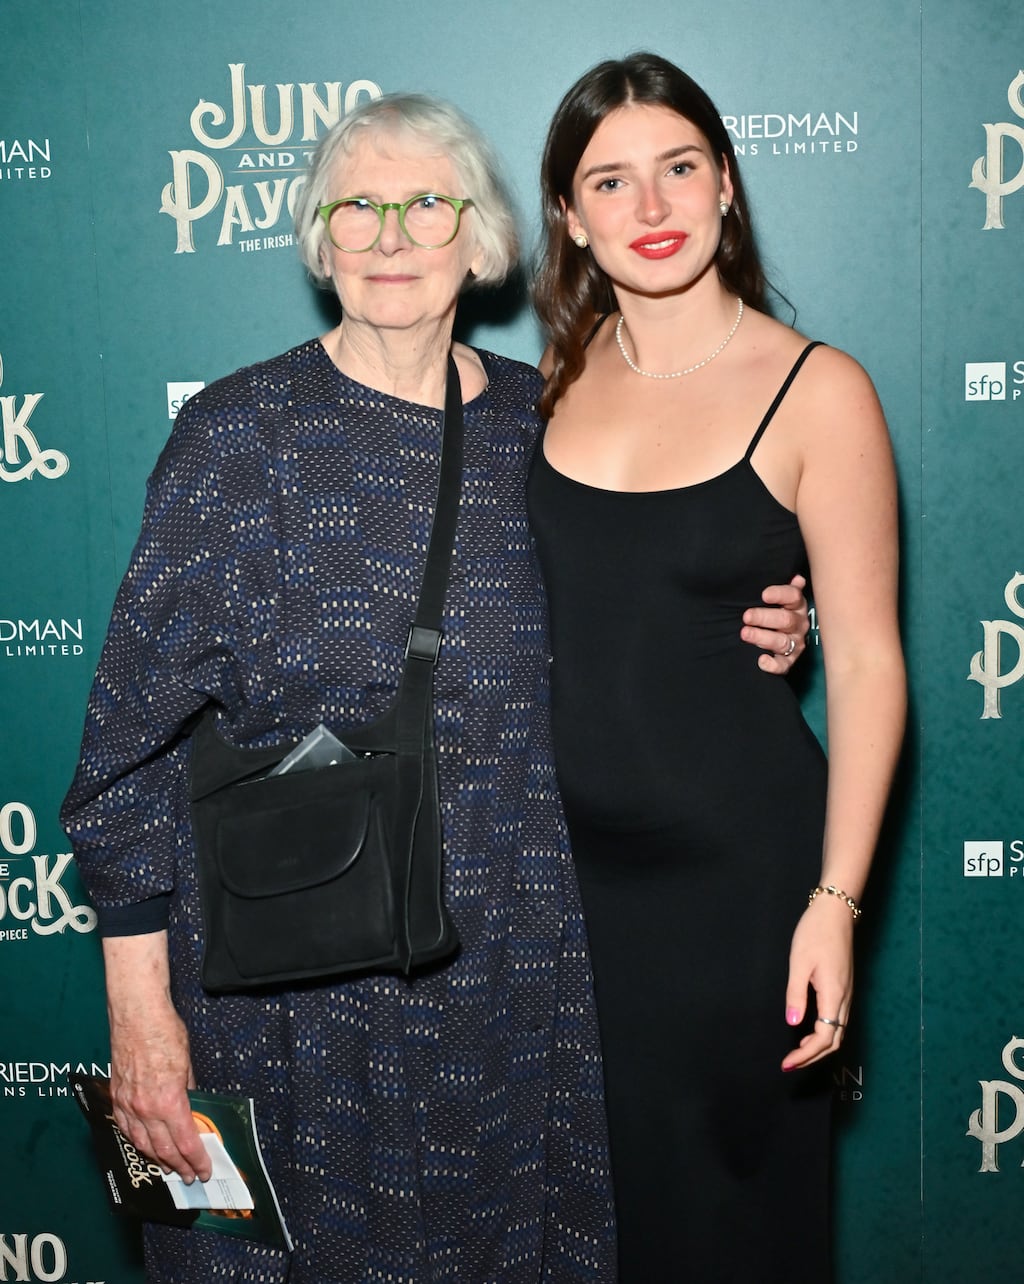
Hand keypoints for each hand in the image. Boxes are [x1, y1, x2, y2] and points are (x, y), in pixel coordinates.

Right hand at [103, 934, 210, 1181]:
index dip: (197, 1159)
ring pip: (142, 1143)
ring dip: (157, 1159)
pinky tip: (142, 1146)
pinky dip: (136, 1141)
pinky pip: (125, 1128)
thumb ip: (189, 1090)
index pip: (186, 1142)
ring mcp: (128, 1105)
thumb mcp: (188, 1062)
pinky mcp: (116, 1097)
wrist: (136, 1015)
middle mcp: (146, 1109)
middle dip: (179, 1166)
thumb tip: (192, 1106)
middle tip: (189, 1176)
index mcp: (169, 1102)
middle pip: (164, 1149)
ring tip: (169, 1167)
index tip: (204, 1169)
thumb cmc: (164, 1033)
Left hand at [741, 574, 809, 673]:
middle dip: (764, 617)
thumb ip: (785, 587)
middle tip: (746, 616)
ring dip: (762, 638)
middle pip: (785, 620)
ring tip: (745, 634)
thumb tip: (797, 577)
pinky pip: (783, 665)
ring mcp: (795, 643)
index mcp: (796, 605)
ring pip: (782, 641)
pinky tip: (761, 660)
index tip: (763, 595)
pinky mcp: (789, 660)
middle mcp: (798, 623)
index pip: (793, 596)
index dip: (779, 594)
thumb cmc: (772, 610)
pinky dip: (773, 665)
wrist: (775, 635)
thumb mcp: (777, 597)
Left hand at [780, 895, 853, 1071]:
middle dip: (813, 1057)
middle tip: (790, 1063)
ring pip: (838, 1032)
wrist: (836, 912)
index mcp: (834, 995)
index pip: (825, 1038)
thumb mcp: (799, 963)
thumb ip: (796, 994)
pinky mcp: (845, 988)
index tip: (788, 1063)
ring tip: (797, 1052)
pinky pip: (838, 1021)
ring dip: (819, 1047)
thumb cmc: (815, 933)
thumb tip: (793, 1024)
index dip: (806, 1055)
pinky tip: (809, 1032)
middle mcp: (845, 999)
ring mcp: (847, 994)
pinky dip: (825, 1033)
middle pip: (835, 1041)